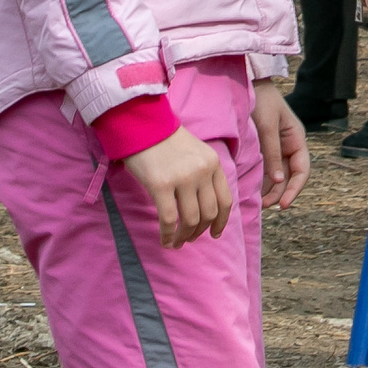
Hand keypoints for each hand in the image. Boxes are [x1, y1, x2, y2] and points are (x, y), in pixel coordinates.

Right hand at [121, 126, 233, 248]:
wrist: (141, 124)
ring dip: (185, 237)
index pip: (225, 200)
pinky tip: (164, 241)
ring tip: (177, 243)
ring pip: (191, 220)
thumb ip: (204, 174)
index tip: (215, 233)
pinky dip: (168, 235)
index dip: (221, 221)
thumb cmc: (166, 140)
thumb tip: (205, 206)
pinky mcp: (161, 185)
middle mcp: (202, 171)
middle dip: (200, 231)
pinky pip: (169, 219)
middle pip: (209, 213)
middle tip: (190, 239)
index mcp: (213, 163)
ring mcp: (183, 178)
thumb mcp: (196, 152)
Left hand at [250, 78, 309, 209]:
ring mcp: (277, 148)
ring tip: (257, 202)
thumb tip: (278, 180)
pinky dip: (262, 180)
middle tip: (264, 206)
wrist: (249, 83)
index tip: (283, 204)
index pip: (302, 170)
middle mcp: (289, 146)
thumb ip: (272, 153)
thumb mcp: (267, 127)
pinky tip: (253, 189)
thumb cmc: (261, 101)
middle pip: (289, 176)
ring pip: (278, 175)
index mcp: (296, 139)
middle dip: (279, 193)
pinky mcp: (264, 148)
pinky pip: (267, 169)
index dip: (295, 189)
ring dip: (270, 189)